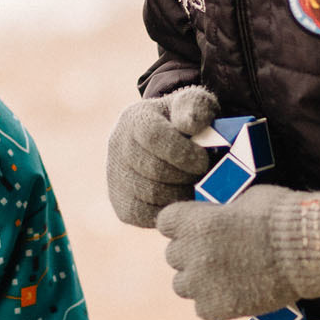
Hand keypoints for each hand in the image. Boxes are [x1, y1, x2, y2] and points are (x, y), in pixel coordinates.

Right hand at [105, 85, 219, 226]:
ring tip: (196, 187)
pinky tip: (183, 200)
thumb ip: (195, 107)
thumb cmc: (186, 122)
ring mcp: (115, 176)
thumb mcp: (195, 104)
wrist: (169, 141)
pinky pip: (143, 214)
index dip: (181, 151)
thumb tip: (190, 124)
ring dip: (180, 195)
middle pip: (153, 169)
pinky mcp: (120, 202)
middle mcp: (117, 145)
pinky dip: (167, 211)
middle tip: (204, 177)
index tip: (203, 161)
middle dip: (185, 175)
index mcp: (135, 118)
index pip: (153, 135)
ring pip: (149, 195)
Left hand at [155, 183, 319, 319]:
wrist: (309, 251)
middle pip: (173, 255)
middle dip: (192, 252)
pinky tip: (236, 292)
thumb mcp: (244, 201)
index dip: (182, 224)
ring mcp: (202, 284)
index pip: (165, 222)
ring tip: (226, 275)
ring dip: (198, 279)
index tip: (196, 226)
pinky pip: (202, 307)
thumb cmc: (282, 217)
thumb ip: (220, 214)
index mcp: (195, 222)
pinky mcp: (216, 309)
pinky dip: (215, 302)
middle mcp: (191, 253)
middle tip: (219, 252)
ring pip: (182, 284)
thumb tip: (214, 218)